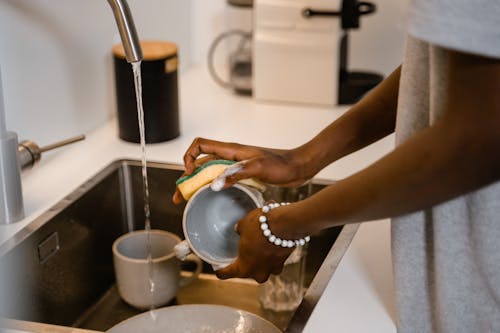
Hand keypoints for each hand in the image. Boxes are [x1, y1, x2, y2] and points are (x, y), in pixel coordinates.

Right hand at [172, 137, 311, 203]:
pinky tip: (210, 198)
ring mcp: (236, 166)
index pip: (200, 145)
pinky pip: (221, 180)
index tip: (189, 173)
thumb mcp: (258, 168)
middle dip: (187, 178)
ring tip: (189, 201)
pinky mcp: (243, 175)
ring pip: (209, 173)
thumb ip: (236, 174)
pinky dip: (211, 188)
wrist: (298, 167)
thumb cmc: (281, 165)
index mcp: (231, 150)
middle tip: (179, 197)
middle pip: (200, 163)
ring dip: (197, 184)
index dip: (189, 157)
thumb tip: (214, 185)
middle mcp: (230, 156)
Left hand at [215, 207, 295, 282]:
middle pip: (247, 272)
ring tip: (257, 247)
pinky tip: (270, 244)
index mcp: (243, 268)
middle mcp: (258, 273)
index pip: (226, 274)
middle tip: (241, 255)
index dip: (221, 271)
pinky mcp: (283, 262)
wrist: (285, 224)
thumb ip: (240, 230)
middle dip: (245, 264)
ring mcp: (272, 269)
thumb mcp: (244, 225)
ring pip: (263, 268)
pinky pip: (274, 261)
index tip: (218, 271)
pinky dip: (272, 254)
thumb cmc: (260, 227)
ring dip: (260, 260)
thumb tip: (239, 230)